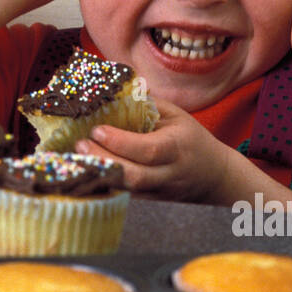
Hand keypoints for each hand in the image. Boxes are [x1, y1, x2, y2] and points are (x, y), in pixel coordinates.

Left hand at [75, 98, 233, 203]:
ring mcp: (159, 193)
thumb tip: (114, 88)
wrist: (214, 177)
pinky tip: (86, 173)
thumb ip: (146, 104)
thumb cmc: (190, 139)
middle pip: (134, 177)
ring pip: (127, 193)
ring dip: (99, 176)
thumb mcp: (175, 116)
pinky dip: (104, 186)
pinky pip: (125, 199)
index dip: (120, 142)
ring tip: (76, 159)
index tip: (97, 130)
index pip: (148, 150)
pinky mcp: (151, 204)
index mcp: (177, 147)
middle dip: (103, 161)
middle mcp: (169, 174)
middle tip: (79, 144)